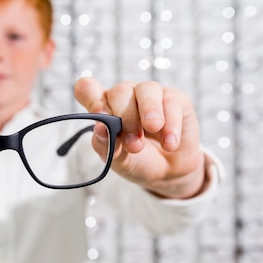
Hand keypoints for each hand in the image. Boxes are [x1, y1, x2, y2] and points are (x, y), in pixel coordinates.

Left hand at [74, 77, 205, 198]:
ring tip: (153, 131)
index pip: (87, 88)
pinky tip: (170, 144)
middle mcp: (125, 95)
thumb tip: (99, 128)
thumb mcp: (118, 159)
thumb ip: (106, 145)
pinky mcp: (175, 99)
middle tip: (134, 145)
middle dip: (126, 119)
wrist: (168, 173)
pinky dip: (171, 124)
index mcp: (104, 107)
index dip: (91, 98)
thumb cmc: (137, 160)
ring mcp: (150, 94)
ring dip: (149, 113)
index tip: (100, 116)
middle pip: (119, 92)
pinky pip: (171, 102)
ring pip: (147, 90)